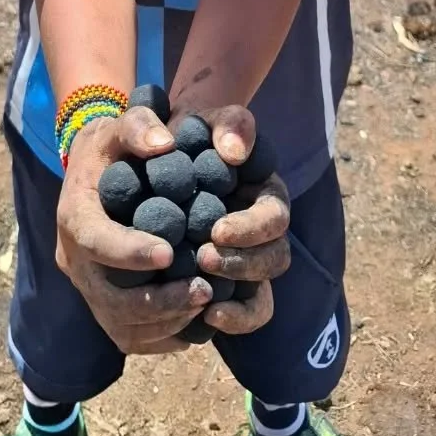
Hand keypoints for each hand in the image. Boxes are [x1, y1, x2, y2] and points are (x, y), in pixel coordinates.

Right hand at [56, 109, 212, 353]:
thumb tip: (163, 144)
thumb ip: (139, 125)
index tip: (170, 252)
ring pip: (120, 326)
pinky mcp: (103, 306)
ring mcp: (88, 288)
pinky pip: (129, 337)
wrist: (94, 170)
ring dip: (165, 322)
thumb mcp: (120, 123)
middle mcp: (75, 261)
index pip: (95, 242)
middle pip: (109, 299)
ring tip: (206, 303)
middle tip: (204, 289)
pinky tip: (197, 321)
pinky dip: (162, 336)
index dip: (130, 252)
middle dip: (157, 301)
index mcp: (74, 216)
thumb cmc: (113, 146)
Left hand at [171, 104, 291, 335]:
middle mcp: (262, 231)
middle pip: (275, 258)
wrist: (160, 157)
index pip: (275, 217)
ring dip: (237, 289)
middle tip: (204, 257)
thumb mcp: (207, 117)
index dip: (251, 229)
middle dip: (243, 262)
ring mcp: (247, 260)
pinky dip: (234, 319)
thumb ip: (228, 123)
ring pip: (262, 290)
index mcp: (266, 194)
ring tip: (201, 286)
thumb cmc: (188, 135)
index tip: (216, 230)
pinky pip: (245, 311)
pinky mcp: (228, 284)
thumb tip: (235, 153)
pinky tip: (206, 318)